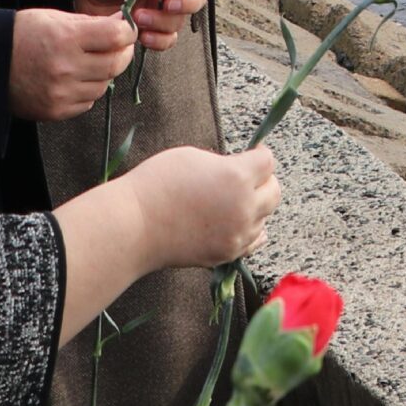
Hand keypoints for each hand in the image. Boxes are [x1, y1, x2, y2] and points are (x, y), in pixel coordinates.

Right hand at [7, 10, 133, 121]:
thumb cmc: (23, 34)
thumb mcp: (56, 18)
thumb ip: (93, 23)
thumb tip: (125, 25)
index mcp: (66, 38)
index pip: (116, 37)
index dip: (128, 32)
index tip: (127, 30)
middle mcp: (65, 67)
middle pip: (115, 64)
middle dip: (122, 54)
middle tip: (118, 47)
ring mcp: (60, 93)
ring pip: (104, 85)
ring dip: (104, 74)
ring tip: (90, 63)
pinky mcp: (55, 111)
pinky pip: (88, 102)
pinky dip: (88, 91)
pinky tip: (75, 79)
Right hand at [129, 145, 280, 269]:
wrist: (132, 226)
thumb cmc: (156, 185)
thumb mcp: (194, 158)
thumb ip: (225, 165)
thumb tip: (239, 171)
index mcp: (237, 177)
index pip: (268, 163)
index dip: (261, 154)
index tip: (256, 152)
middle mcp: (244, 207)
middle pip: (274, 192)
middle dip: (265, 181)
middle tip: (251, 176)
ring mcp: (236, 234)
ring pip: (264, 217)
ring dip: (255, 206)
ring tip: (234, 199)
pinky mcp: (226, 253)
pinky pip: (253, 241)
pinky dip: (251, 229)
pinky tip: (241, 221)